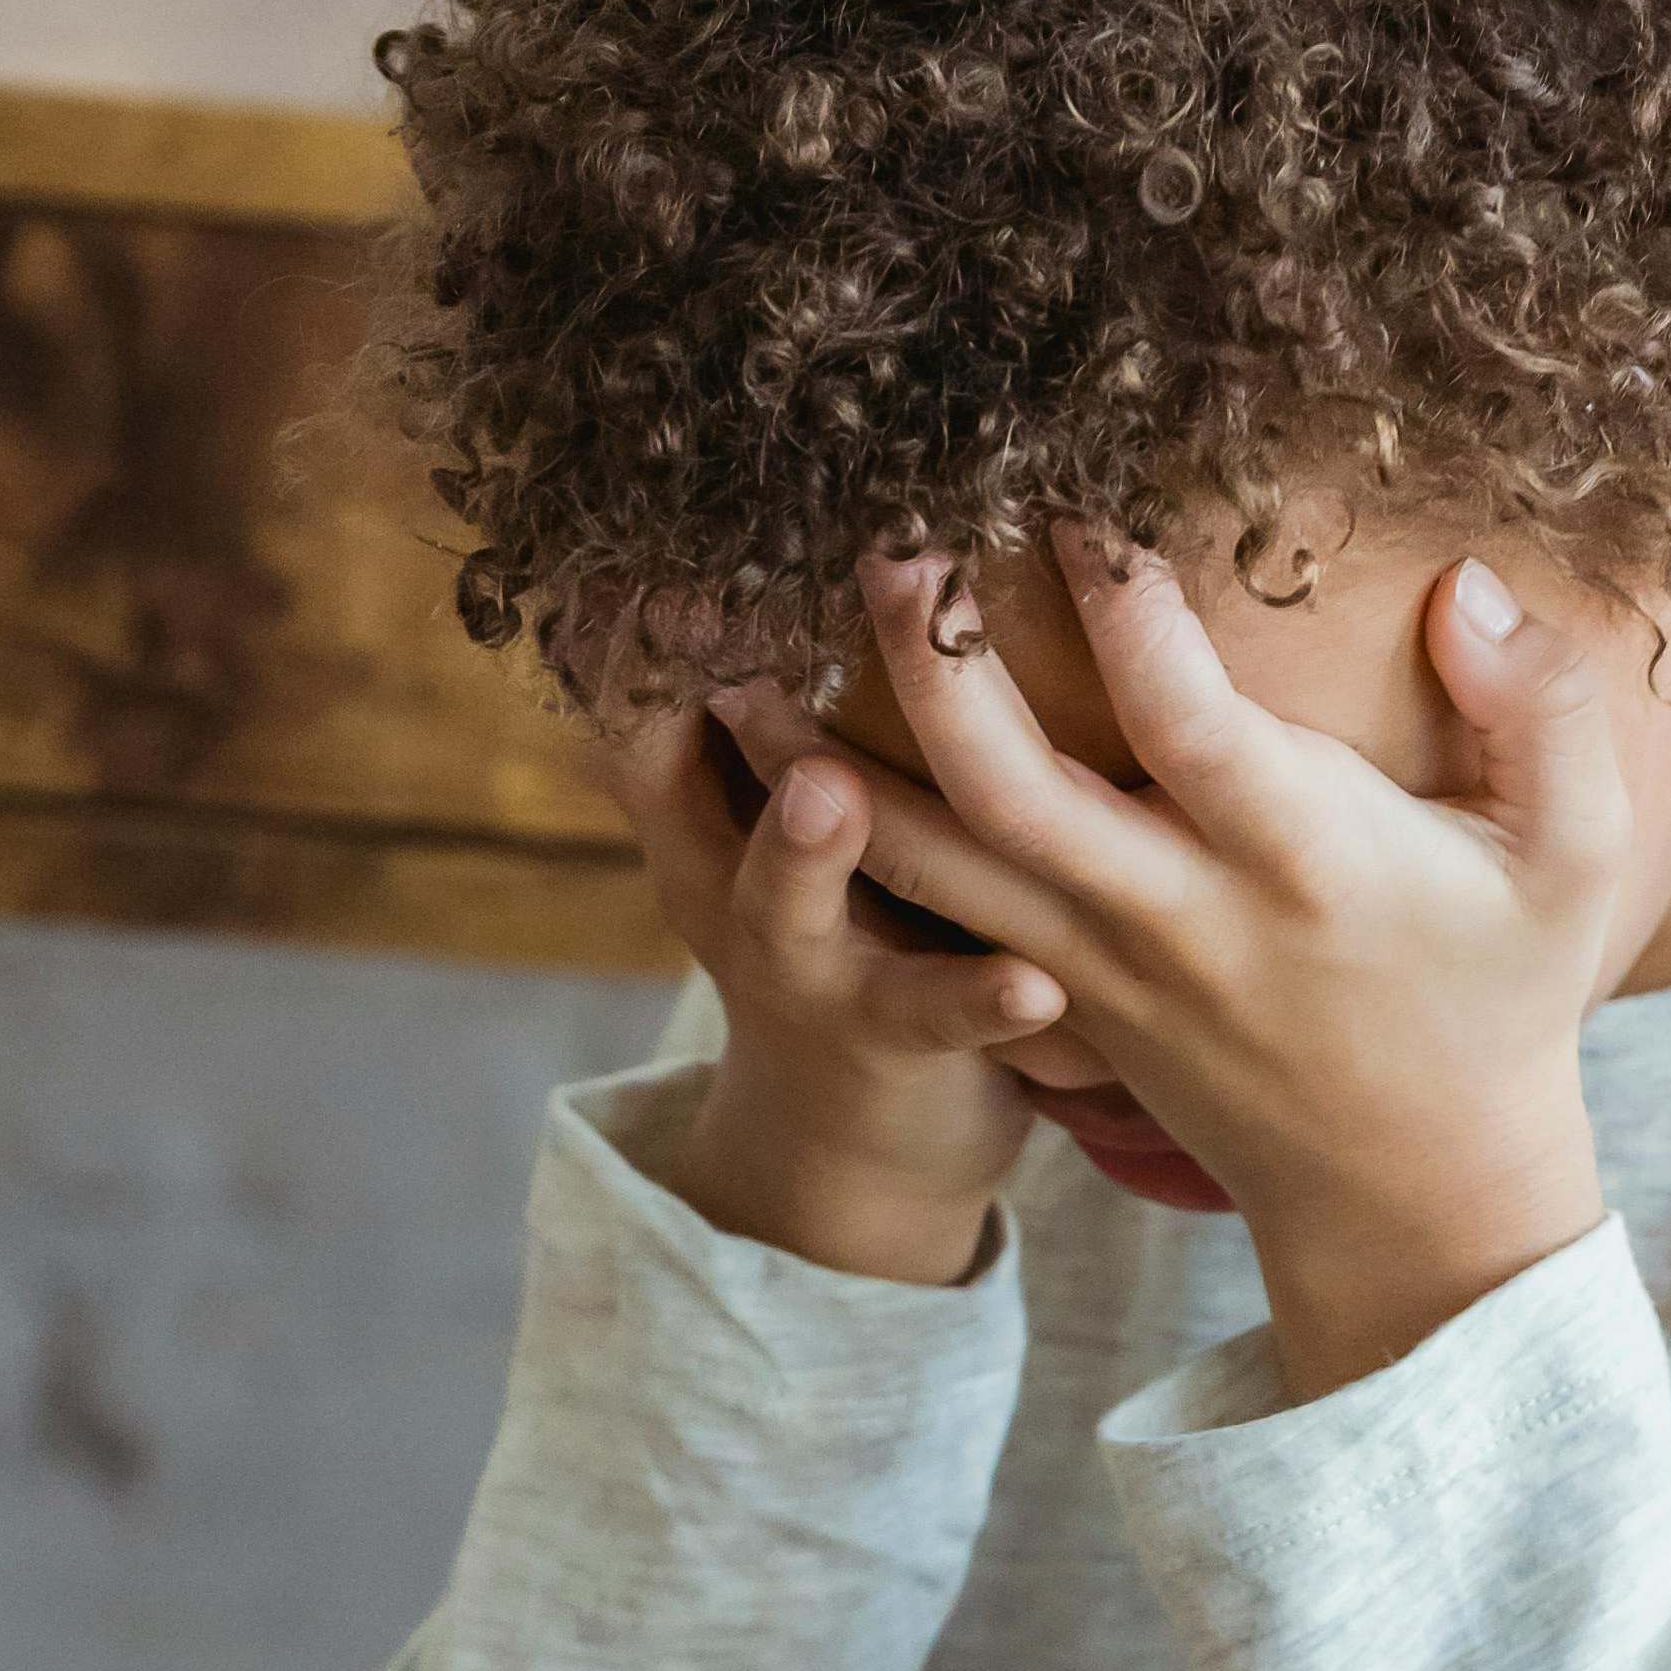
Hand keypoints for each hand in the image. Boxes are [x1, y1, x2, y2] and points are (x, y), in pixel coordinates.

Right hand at [590, 601, 1070, 1285]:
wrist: (857, 1151)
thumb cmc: (844, 924)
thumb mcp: (775, 815)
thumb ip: (768, 699)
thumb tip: (725, 539)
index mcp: (700, 808)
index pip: (634, 686)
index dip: (633, 610)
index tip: (647, 519)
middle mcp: (728, 880)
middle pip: (669, 779)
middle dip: (682, 693)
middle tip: (706, 615)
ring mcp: (801, 968)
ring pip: (781, 906)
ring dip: (800, 851)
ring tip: (831, 791)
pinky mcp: (891, 1044)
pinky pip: (932, 1018)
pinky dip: (978, 999)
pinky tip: (1036, 985)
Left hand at [750, 533, 1630, 1396]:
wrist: (1405, 1190)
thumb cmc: (1498, 994)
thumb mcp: (1573, 864)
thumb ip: (1541, 714)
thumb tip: (1467, 587)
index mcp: (1302, 865)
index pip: (1189, 729)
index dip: (1125, 618)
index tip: (1071, 499)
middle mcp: (1176, 916)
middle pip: (1011, 794)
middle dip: (925, 666)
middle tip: (874, 537)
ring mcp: (1095, 967)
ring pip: (928, 862)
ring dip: (818, 760)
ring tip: (720, 651)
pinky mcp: (1049, 996)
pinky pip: (922, 912)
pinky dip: (838, 835)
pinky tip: (759, 751)